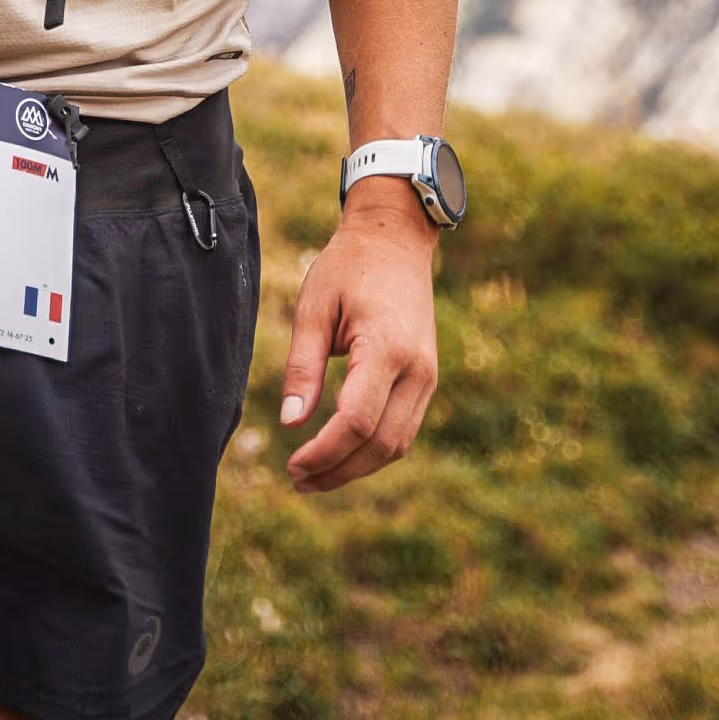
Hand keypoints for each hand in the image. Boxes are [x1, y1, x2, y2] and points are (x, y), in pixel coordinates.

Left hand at [278, 195, 439, 492]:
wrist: (396, 239)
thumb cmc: (348, 267)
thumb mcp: (314, 307)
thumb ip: (303, 366)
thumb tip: (290, 422)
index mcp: (387, 348)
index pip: (357, 421)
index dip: (324, 453)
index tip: (291, 464)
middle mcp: (417, 370)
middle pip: (381, 444)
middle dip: (338, 471)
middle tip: (297, 480)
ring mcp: (428, 377)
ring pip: (397, 445)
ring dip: (356, 467)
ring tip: (313, 476)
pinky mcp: (427, 380)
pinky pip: (403, 430)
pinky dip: (373, 450)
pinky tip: (341, 454)